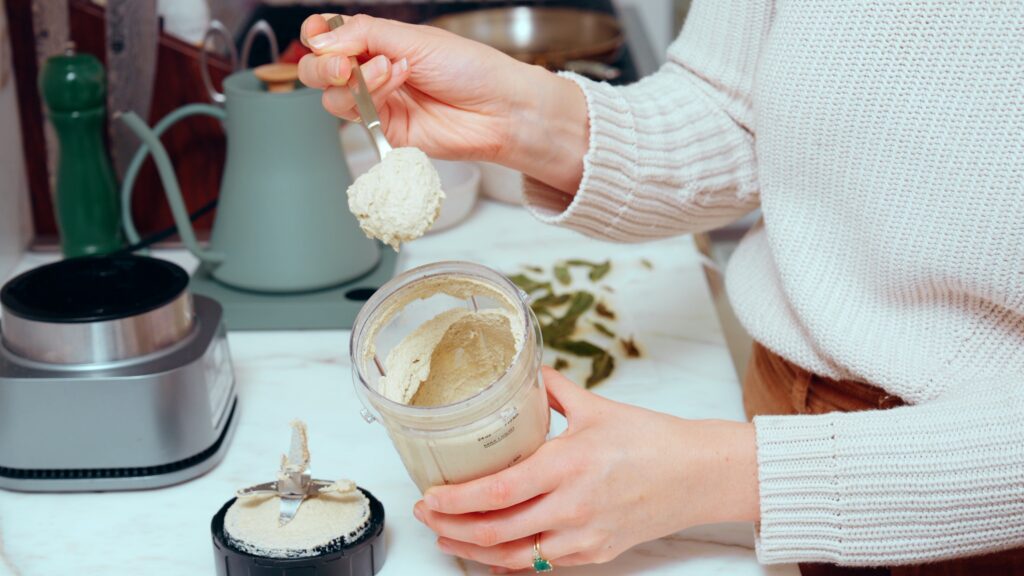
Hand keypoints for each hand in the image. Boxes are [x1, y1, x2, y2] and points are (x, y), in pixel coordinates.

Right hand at [297, 14, 587, 192]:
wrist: (499, 108)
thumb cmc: (470, 68)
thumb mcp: (415, 39)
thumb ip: (365, 35)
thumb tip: (319, 39)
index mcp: (380, 43)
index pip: (331, 38)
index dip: (317, 35)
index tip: (316, 34)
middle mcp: (373, 73)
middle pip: (321, 71)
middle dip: (325, 65)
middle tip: (344, 64)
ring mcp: (378, 103)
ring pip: (333, 97)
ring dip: (358, 80)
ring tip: (394, 70)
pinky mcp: (386, 131)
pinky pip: (356, 118)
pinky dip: (369, 98)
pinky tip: (396, 85)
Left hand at [412, 367, 759, 570]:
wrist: (697, 474)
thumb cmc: (652, 440)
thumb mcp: (596, 406)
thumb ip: (551, 390)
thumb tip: (523, 372)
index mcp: (567, 464)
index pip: (496, 489)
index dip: (455, 498)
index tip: (428, 494)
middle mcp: (572, 506)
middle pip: (495, 530)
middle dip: (451, 526)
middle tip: (427, 514)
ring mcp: (583, 536)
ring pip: (513, 556)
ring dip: (473, 550)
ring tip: (448, 537)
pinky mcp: (594, 554)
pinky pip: (541, 565)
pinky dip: (510, 562)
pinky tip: (491, 553)